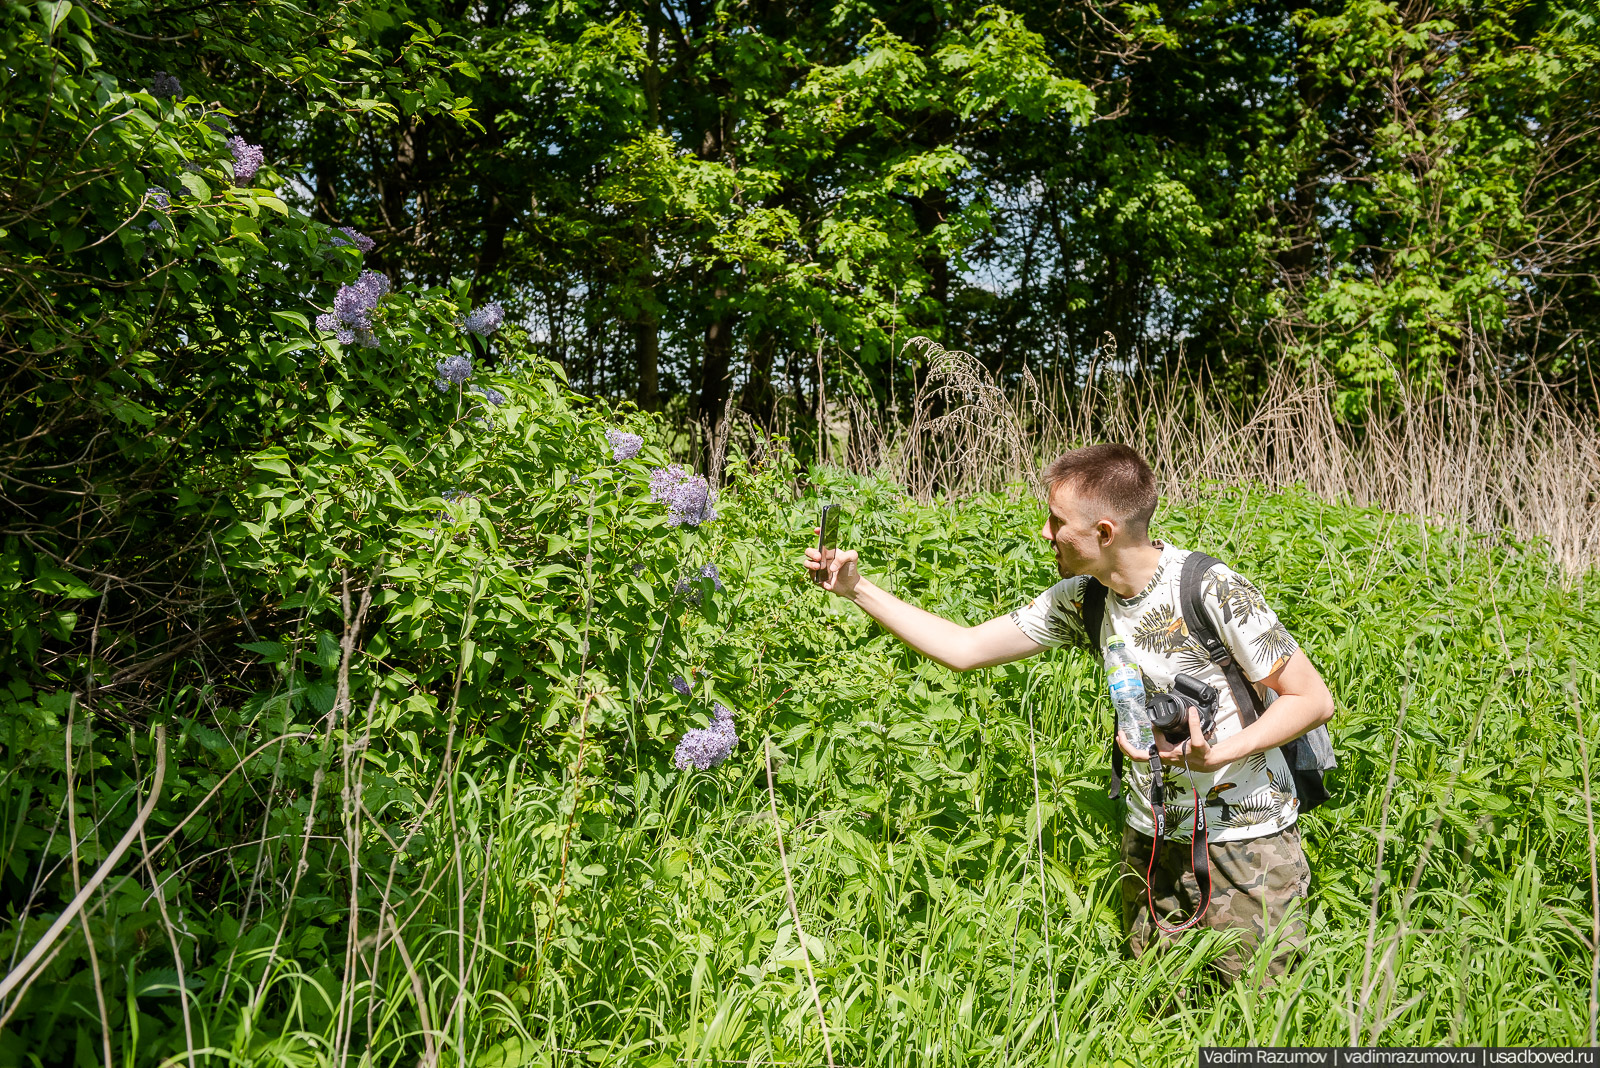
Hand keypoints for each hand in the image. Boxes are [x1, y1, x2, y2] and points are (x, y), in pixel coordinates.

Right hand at [804, 532, 860, 598]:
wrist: (850, 585)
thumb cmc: (851, 568)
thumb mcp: (852, 558)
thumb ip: (844, 557)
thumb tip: (831, 567)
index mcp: (828, 550)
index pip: (821, 539)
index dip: (818, 533)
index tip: (816, 530)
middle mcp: (821, 558)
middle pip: (808, 551)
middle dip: (811, 553)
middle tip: (819, 557)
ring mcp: (818, 568)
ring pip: (806, 563)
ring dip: (810, 565)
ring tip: (819, 567)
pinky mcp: (817, 579)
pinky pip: (813, 578)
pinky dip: (820, 581)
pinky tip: (829, 584)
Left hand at [1116, 706, 1230, 773]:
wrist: (1207, 762)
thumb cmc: (1202, 755)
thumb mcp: (1199, 740)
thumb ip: (1194, 725)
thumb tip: (1191, 711)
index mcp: (1167, 753)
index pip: (1156, 738)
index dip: (1155, 728)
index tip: (1156, 720)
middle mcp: (1161, 757)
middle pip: (1137, 755)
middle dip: (1126, 746)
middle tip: (1120, 734)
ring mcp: (1161, 758)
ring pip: (1140, 755)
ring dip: (1129, 747)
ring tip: (1122, 737)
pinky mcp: (1163, 756)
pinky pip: (1146, 753)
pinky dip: (1138, 748)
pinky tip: (1136, 740)